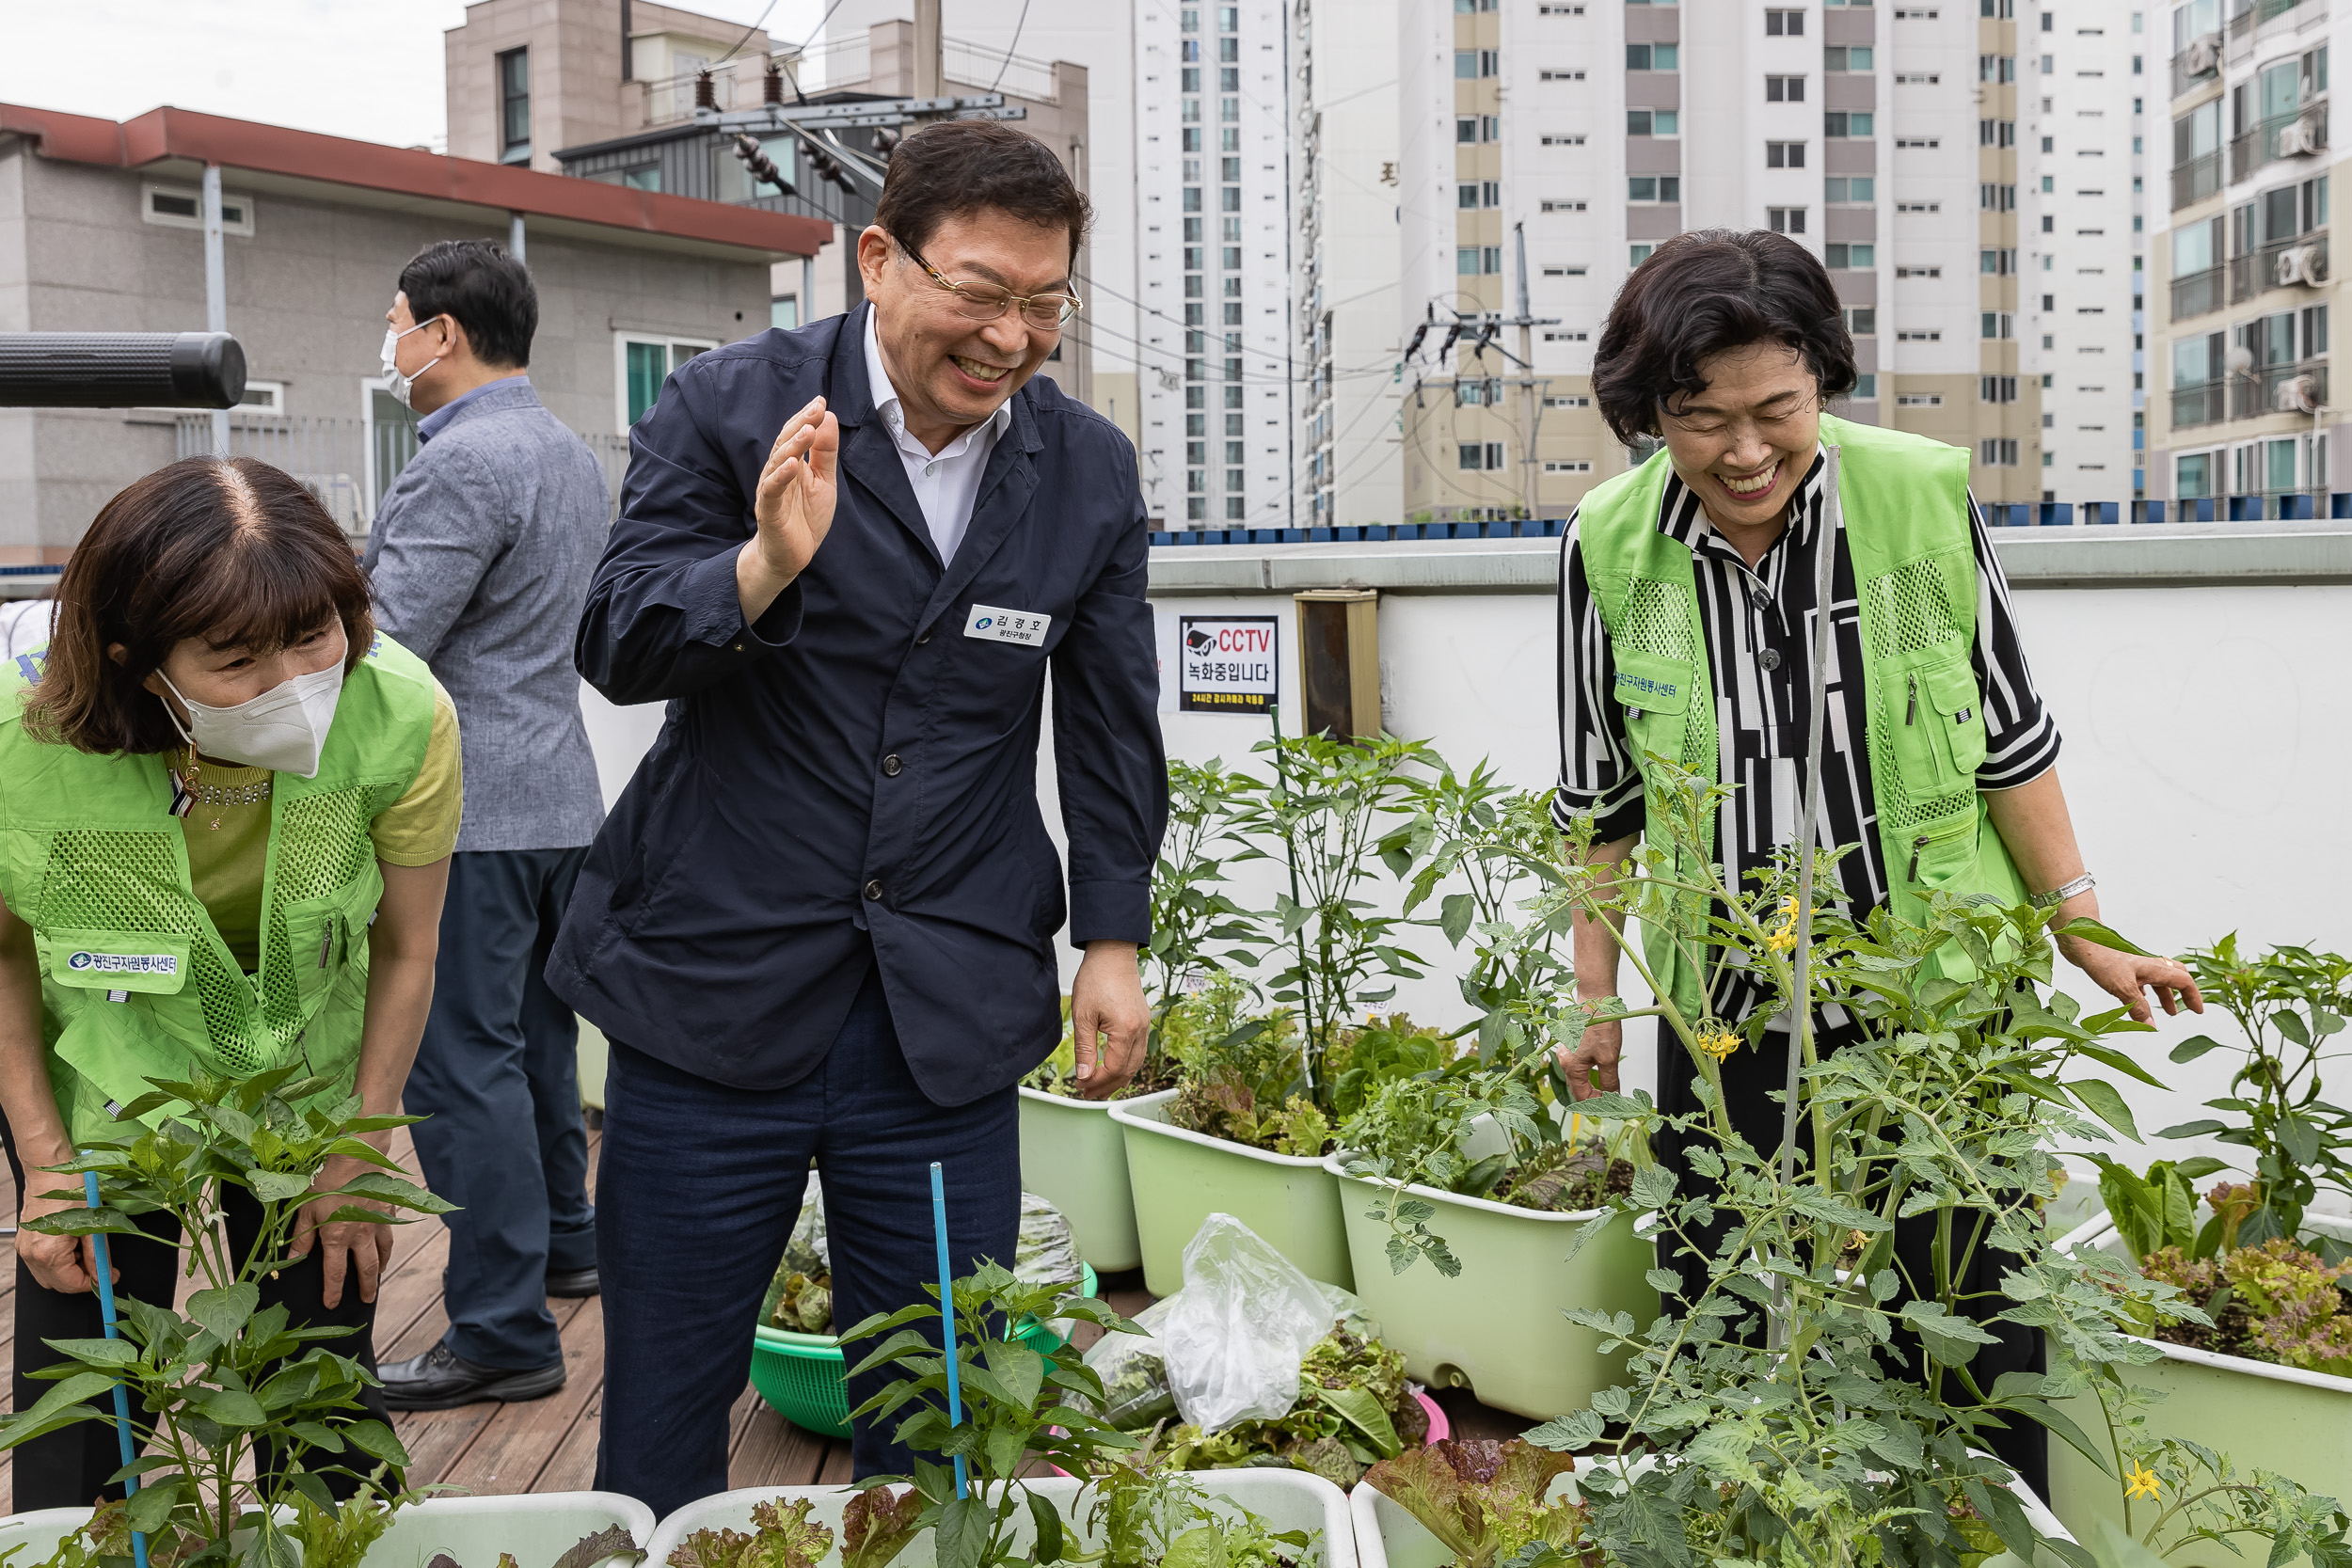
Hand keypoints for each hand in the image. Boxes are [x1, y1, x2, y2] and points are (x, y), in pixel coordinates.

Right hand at [14, 1153, 108, 1295]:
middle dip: (81, 1278)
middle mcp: (31, 1255)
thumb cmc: (71, 1189)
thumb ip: (97, 1256)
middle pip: (58, 1285)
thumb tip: (104, 1275)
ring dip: (69, 1270)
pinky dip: (58, 1260)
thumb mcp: (94, 1224)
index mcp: (48, 1253)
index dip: (93, 1284)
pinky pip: (42, 1263)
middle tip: (99, 1263)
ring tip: (84, 1247)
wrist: (50, 1169)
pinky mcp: (25, 1242)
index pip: (71, 1285)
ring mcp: (25, 1249)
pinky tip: (71, 1243)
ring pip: (49, 1276)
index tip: (108, 1277)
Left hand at [287, 1153, 397, 1308]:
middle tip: (366, 1300)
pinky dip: (388, 1241)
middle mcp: (360, 1234)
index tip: (332, 1305)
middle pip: (366, 1269)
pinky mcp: (388, 1209)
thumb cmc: (325, 1180)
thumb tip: (292, 1259)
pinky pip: (390, 1230)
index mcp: (337, 1237)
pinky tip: (386, 1242)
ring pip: (384, 1251)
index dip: (333, 1292)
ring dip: (381, 1266)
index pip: (335, 1273)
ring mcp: (377, 1222)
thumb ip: (301, 1236)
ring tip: (379, 1274)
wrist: (355, 1157)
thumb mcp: (305, 1208)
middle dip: (366, 1288)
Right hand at [739, 395, 840, 619]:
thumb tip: (829, 418)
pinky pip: (773, 490)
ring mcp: (772, 491)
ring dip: (792, 445)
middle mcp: (778, 473)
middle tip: (817, 408)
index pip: (796, 435)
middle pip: (785, 442)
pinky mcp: (769, 511)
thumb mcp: (824, 481)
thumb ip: (825, 453)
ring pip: (778, 462)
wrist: (793, 556)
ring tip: (807, 430)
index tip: (821, 401)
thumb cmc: (805, 518)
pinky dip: (781, 476)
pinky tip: (792, 464)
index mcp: (792, 464)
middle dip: (801, 423)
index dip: (808, 417)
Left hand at [1070, 941, 1147, 1099]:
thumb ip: (1085, 1049)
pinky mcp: (1143, 1020)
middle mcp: (1141, 1030)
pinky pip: (1139, 1050)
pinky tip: (1115, 1068)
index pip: (1114, 1069)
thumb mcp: (1083, 1016)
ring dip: (1119, 1078)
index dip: (1097, 1082)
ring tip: (1101, 1087)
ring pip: (1136, 1063)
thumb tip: (1084, 1075)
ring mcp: (1145, 1025)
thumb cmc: (1097, 977)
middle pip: (1128, 1070)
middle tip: (1088, 1094)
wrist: (1112, 953)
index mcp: (1126, 1030)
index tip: (1081, 1086)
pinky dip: (1127, 1064)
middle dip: (1108, 1086)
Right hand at [1557, 1017, 1622, 1101]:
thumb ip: (1610, 1081)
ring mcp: (1566, 1051)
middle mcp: (1564, 1060)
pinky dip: (1589, 1072)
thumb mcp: (1609, 1057)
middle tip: (1610, 1100)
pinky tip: (1600, 1070)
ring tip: (1607, 1088)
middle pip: (1578, 1087)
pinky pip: (1578, 1065)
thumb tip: (1613, 1096)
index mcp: (1570, 1066)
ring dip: (1591, 1084)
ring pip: (1578, 1076)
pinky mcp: (1571, 1044)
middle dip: (1593, 1096)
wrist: (1594, 998)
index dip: (1597, 1104)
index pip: (1582, 1095)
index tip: (1610, 1106)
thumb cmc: (1599, 1022)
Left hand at [2060, 934, 2203, 1023]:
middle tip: (2187, 1010)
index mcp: (2155, 968)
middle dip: (2183, 994)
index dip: (2193, 996)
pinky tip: (2139, 1002)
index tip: (2198, 1011)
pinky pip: (2141, 981)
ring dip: (2164, 995)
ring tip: (2166, 1012)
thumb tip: (2151, 1026)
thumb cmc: (2102, 960)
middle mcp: (2148, 966)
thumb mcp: (2122, 988)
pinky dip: (2146, 993)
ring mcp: (2134, 966)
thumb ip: (2138, 1008)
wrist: (2080, 942)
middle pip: (2174, 977)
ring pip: (2157, 980)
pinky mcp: (2120, 968)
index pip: (2184, 981)